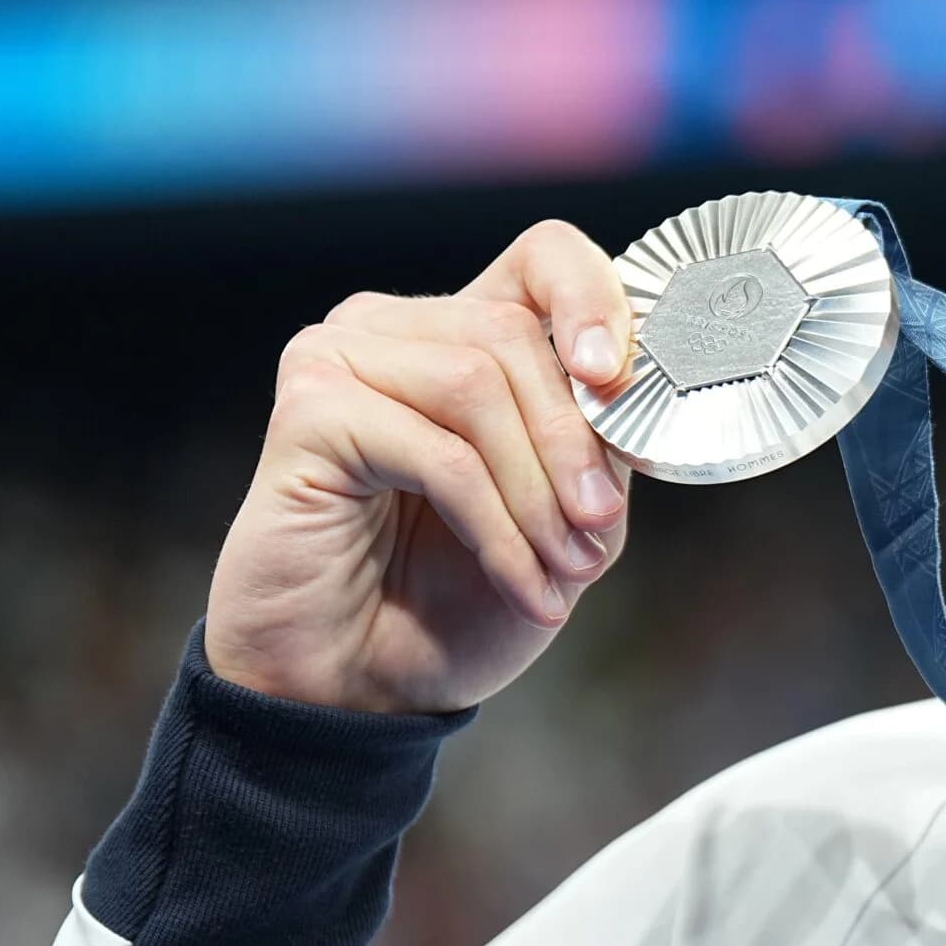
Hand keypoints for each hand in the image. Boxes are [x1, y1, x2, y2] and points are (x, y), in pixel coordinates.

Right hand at [206, 220, 638, 714]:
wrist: (359, 687)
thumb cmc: (457, 597)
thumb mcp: (565, 514)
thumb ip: (599, 443)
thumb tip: (636, 397)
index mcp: (465, 332)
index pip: (544, 257)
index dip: (594, 300)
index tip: (618, 380)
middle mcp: (395, 327)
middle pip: (515, 333)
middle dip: (574, 443)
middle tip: (599, 528)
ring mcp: (339, 357)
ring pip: (476, 386)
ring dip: (536, 493)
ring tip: (562, 569)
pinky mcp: (308, 408)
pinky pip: (434, 451)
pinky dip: (493, 525)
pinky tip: (519, 580)